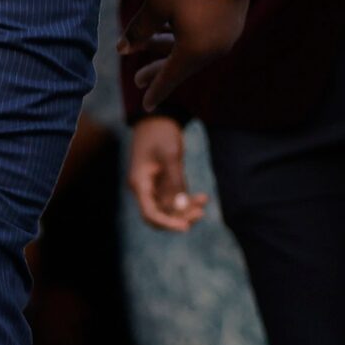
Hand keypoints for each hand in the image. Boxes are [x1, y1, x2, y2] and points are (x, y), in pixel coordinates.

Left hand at [119, 0, 247, 112]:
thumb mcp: (155, 4)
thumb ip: (139, 30)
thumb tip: (123, 50)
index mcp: (197, 50)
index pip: (171, 78)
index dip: (156, 90)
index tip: (146, 105)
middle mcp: (217, 47)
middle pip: (183, 64)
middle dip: (158, 70)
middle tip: (135, 78)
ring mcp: (229, 32)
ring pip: (194, 48)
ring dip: (170, 48)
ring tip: (147, 47)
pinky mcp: (234, 16)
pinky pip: (206, 36)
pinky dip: (185, 36)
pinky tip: (169, 27)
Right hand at [127, 116, 207, 231]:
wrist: (158, 116)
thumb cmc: (161, 133)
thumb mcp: (171, 155)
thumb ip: (176, 180)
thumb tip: (181, 206)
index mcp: (140, 182)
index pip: (150, 213)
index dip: (167, 223)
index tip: (185, 227)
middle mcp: (144, 188)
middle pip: (160, 215)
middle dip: (179, 217)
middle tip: (200, 213)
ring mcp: (153, 185)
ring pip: (169, 208)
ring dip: (186, 208)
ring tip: (204, 200)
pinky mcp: (163, 182)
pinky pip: (174, 199)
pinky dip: (187, 200)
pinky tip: (203, 197)